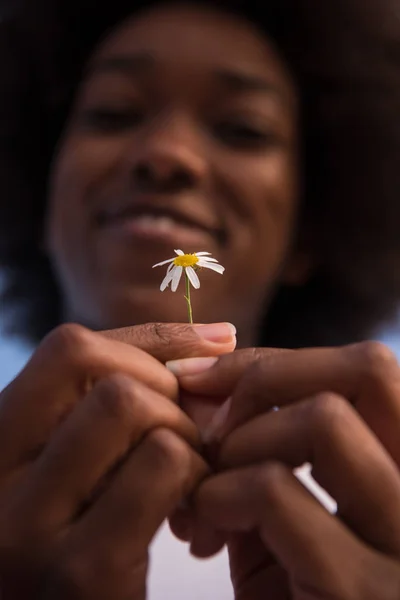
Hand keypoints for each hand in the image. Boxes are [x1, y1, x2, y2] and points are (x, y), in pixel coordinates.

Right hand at [0, 321, 234, 598]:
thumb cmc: (80, 540)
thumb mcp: (78, 464)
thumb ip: (124, 396)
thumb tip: (222, 336)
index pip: (68, 348)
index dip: (140, 351)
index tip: (177, 381)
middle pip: (110, 378)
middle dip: (170, 401)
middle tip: (184, 441)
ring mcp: (29, 531)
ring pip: (133, 407)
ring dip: (185, 437)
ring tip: (188, 480)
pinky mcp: (82, 575)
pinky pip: (163, 464)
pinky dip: (197, 478)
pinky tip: (194, 518)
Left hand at [170, 342, 399, 598]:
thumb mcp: (302, 527)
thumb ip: (274, 460)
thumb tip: (215, 394)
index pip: (371, 371)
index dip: (276, 360)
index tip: (204, 376)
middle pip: (369, 370)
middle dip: (268, 376)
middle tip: (212, 423)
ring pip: (326, 419)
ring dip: (243, 440)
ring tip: (209, 484)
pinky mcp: (365, 595)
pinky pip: (278, 492)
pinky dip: (222, 493)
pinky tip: (202, 528)